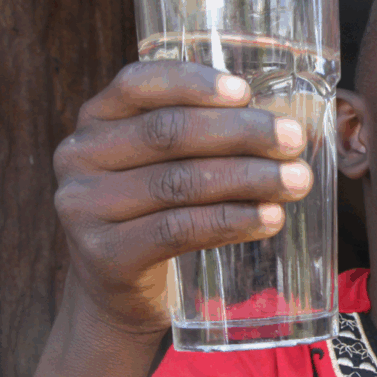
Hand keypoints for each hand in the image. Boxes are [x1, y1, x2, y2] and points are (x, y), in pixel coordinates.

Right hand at [52, 61, 311, 335]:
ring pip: (179, 182)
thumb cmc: (161, 211)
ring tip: (296, 182)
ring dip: (249, 179)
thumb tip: (290, 124)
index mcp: (98, 118)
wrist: (120, 293)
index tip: (245, 91)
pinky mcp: (103, 255)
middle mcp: (80, 155)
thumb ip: (209, 134)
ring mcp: (84, 207)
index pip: (139, 83)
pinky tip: (269, 219)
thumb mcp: (169, 163)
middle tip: (294, 141)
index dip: (193, 82)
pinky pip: (177, 230)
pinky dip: (231, 221)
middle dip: (241, 133)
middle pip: (168, 133)